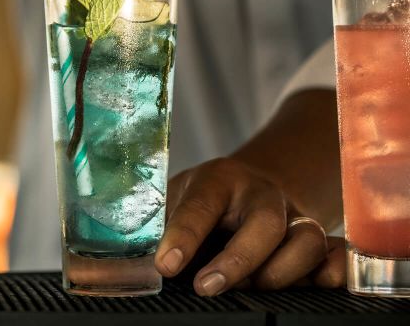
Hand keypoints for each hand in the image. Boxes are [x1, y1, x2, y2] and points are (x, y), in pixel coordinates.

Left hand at [156, 157, 345, 294]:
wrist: (254, 185)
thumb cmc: (206, 200)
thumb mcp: (178, 200)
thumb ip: (160, 226)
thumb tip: (131, 264)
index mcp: (219, 181)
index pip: (201, 206)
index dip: (183, 236)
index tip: (165, 265)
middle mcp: (263, 196)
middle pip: (265, 223)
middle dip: (238, 260)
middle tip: (206, 287)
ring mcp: (296, 217)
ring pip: (306, 242)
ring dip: (279, 273)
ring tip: (248, 289)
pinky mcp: (320, 240)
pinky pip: (339, 253)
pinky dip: (333, 272)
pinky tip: (315, 286)